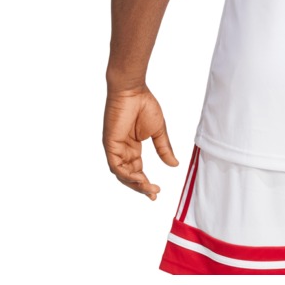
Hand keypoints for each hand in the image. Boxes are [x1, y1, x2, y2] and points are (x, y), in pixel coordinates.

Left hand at [103, 84, 178, 199]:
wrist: (133, 91)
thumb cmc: (145, 105)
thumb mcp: (158, 131)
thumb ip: (164, 148)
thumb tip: (175, 165)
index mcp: (132, 147)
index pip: (137, 170)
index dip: (145, 183)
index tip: (156, 193)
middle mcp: (123, 150)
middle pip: (129, 175)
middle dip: (141, 187)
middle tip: (154, 194)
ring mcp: (115, 148)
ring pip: (122, 174)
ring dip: (135, 183)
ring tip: (149, 188)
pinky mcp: (110, 145)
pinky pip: (116, 165)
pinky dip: (127, 174)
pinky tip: (139, 178)